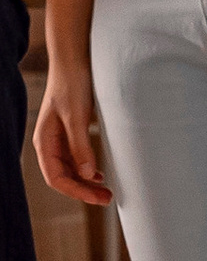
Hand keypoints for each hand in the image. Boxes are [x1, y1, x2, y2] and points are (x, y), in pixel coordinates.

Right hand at [33, 59, 109, 208]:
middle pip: (64, 178)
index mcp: (44, 142)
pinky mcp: (72, 133)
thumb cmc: (71, 85)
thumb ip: (80, 145)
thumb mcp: (76, 116)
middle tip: (108, 199)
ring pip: (71, 170)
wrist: (74, 61)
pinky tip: (99, 175)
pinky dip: (88, 170)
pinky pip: (77, 159)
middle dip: (84, 191)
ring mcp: (60, 140)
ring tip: (107, 191)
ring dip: (87, 182)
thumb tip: (87, 174)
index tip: (97, 197)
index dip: (76, 191)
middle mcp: (50, 144)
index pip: (56, 178)